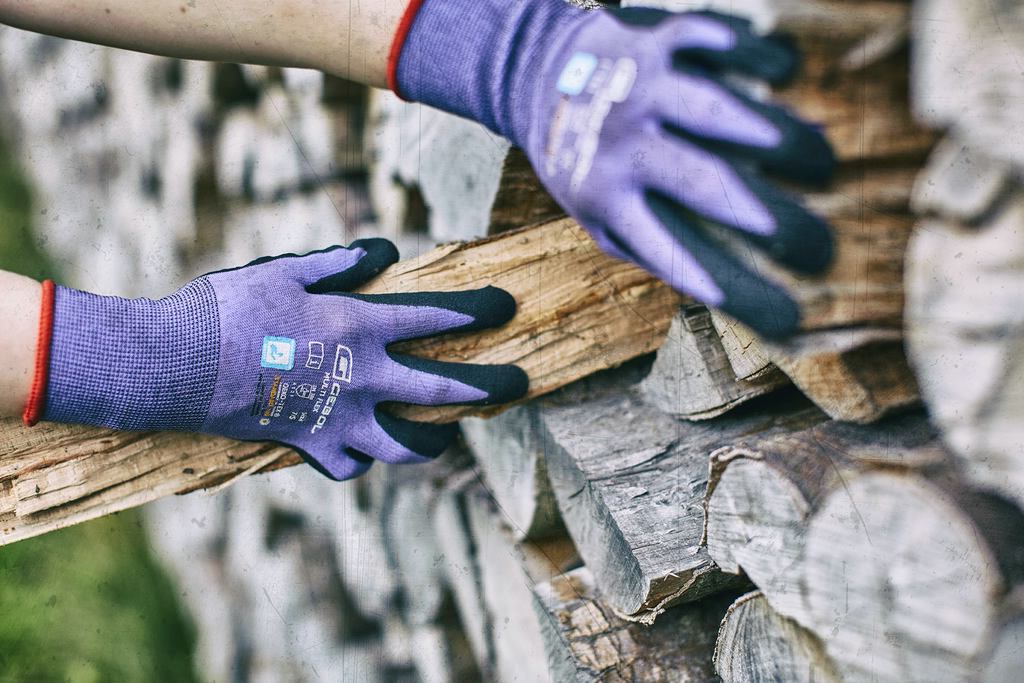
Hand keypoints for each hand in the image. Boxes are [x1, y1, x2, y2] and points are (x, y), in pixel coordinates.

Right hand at [39, 240, 526, 479]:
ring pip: (406, 444)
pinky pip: (351, 465)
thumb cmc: (230, 308)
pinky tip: (365, 450)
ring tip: (444, 436)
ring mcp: (340, 418)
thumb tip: (386, 249)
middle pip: (444, 389)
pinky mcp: (311, 446)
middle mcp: (363, 377)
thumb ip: (343, 262)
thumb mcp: (287, 269)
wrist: (177, 364)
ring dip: (433, 440)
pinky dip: (362, 460)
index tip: (507, 307)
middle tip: (521, 386)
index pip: (437, 316)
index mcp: (360, 325)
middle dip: (490, 387)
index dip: (478, 310)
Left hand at [393, 3, 834, 337]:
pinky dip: (751, 53)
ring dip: (766, 134)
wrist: (533, 77)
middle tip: (813, 244)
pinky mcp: (658, 42)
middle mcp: (624, 146)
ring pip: (711, 110)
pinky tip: (785, 71)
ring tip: (815, 156)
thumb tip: (733, 255)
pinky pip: (712, 43)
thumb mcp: (598, 211)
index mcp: (607, 197)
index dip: (722, 284)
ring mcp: (641, 90)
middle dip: (761, 215)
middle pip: (702, 183)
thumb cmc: (581, 160)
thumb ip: (655, 235)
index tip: (777, 315)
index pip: (670, 251)